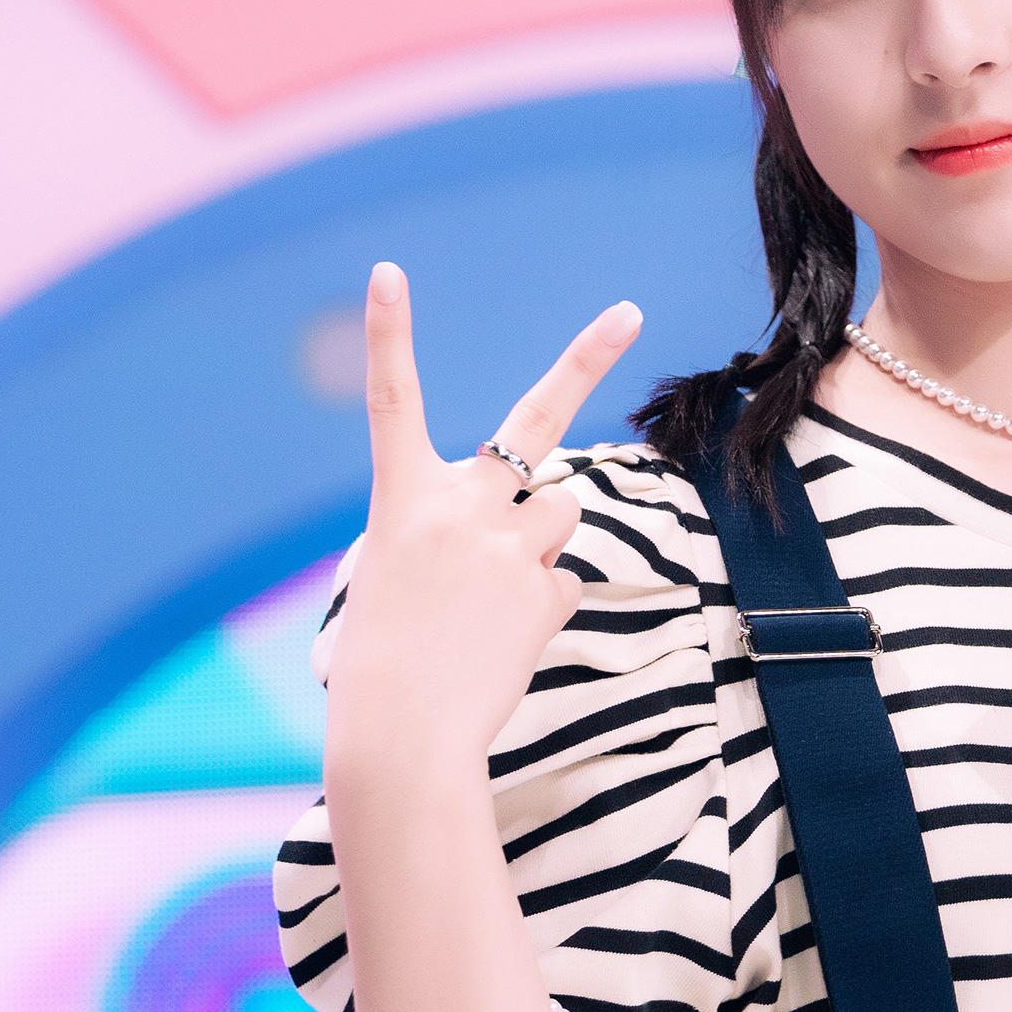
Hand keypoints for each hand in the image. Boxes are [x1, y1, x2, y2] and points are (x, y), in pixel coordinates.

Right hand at [323, 261, 641, 773]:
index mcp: (400, 500)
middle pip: (534, 420)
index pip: (390, 398)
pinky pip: (561, 583)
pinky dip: (539, 609)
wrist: (400, 739)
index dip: (388, 332)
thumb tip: (540, 541)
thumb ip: (457, 532)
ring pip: (560, 513)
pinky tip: (501, 643)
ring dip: (540, 543)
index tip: (389, 272)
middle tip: (629, 310)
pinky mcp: (546, 590)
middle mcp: (458, 507)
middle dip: (586, 358)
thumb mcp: (396, 576)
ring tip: (490, 599)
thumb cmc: (382, 663)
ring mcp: (508, 546)